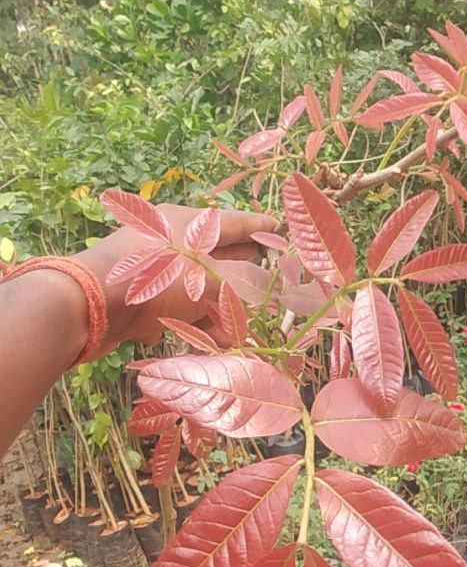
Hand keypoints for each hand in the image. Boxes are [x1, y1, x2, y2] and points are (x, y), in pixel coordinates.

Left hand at [76, 204, 276, 356]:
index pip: (234, 222)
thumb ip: (243, 285)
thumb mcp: (209, 281)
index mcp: (188, 224)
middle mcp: (171, 242)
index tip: (280, 228)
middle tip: (273, 281)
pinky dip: (195, 324)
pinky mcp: (138, 300)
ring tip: (247, 328)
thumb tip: (265, 293)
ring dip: (221, 309)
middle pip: (217, 256)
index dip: (260, 227)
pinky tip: (214, 344)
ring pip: (197, 288)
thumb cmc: (154, 282)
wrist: (87, 307)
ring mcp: (153, 272)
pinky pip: (175, 310)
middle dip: (245, 272)